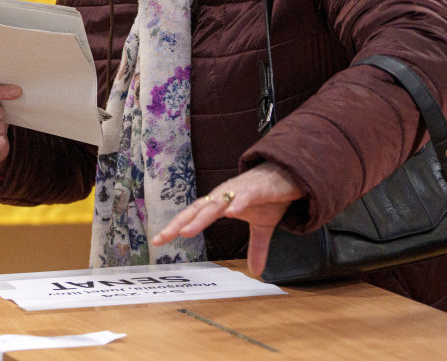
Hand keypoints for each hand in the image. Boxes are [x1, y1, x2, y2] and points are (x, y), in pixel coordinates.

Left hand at [150, 163, 304, 277]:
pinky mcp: (256, 189)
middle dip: (179, 224)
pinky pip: (244, 197)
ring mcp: (238, 191)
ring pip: (215, 205)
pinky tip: (231, 213)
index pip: (193, 215)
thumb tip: (256, 272)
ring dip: (200, 218)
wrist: (288, 174)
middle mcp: (223, 196)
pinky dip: (237, 203)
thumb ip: (256, 248)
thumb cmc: (270, 196)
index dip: (176, 227)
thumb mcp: (262, 226)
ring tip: (186, 232)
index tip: (158, 241)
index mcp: (220, 204)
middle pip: (197, 210)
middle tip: (163, 238)